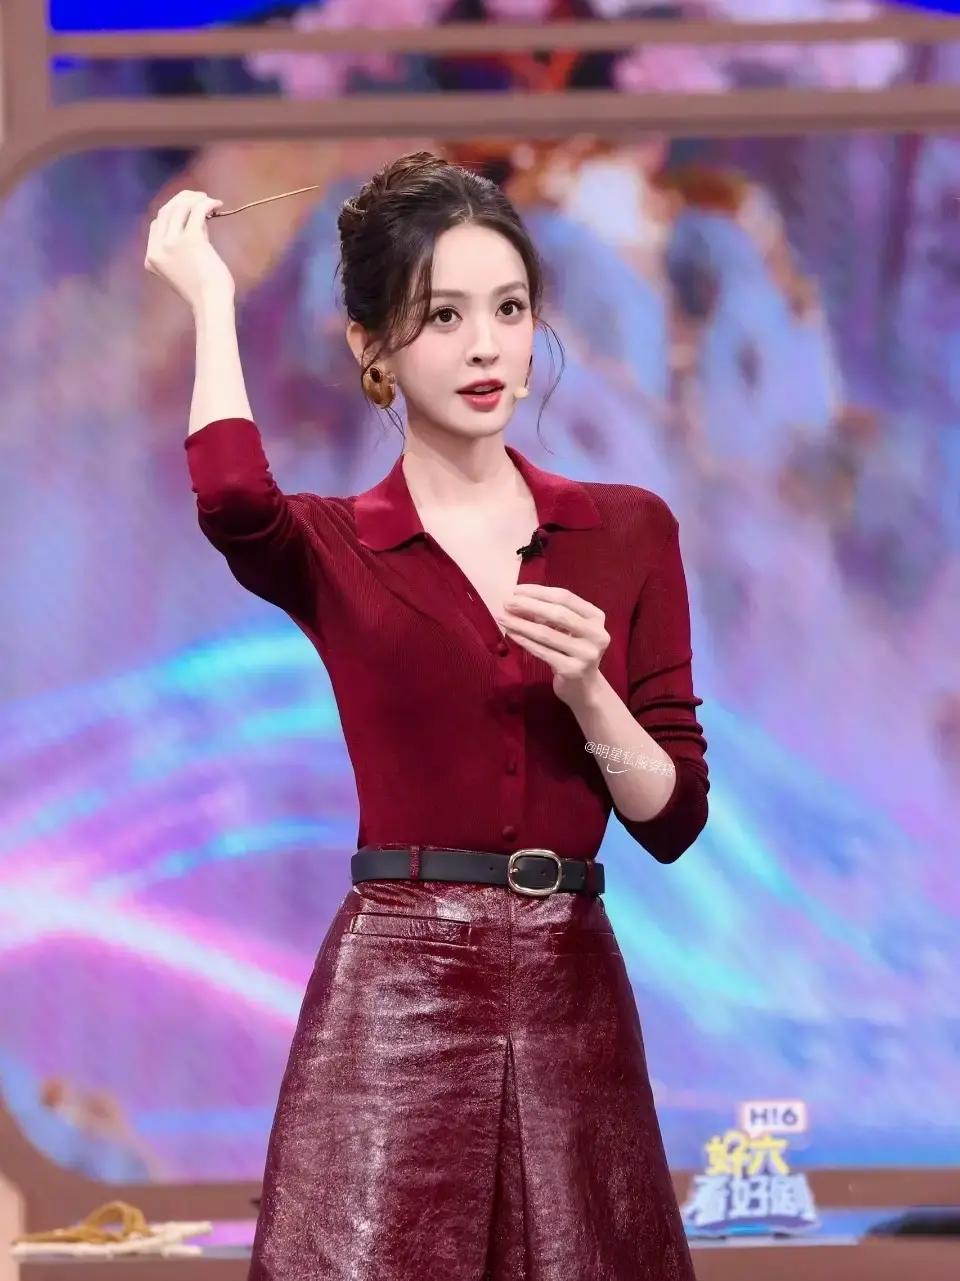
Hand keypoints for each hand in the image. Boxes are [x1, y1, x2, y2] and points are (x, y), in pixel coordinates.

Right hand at [144, 189, 234, 310]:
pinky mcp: (190, 239)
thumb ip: (182, 244)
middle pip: (166, 211)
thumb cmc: (203, 291)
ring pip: (179, 207)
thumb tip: (196, 218)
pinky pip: (196, 211)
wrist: (211, 304)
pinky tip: (216, 204)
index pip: (157, 224)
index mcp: (151, 257)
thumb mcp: (183, 267)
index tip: (187, 207)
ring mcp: (171, 243)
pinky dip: (206, 203)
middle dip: (183, 199)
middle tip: (200, 198)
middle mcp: (157, 248)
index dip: (172, 211)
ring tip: (210, 200)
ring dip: (195, 199)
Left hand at [495, 584, 608, 703]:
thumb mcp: (568, 629)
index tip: (517, 590)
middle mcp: (597, 634)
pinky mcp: (572, 670)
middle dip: (529, 605)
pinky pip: (543, 651)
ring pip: (547, 634)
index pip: (565, 598)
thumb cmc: (572, 651)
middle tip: (506, 602)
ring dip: (521, 624)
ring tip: (503, 617)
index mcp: (596, 617)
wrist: (584, 688)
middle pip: (558, 614)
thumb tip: (518, 601)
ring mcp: (586, 654)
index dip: (539, 592)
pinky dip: (525, 641)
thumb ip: (550, 614)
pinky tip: (511, 634)